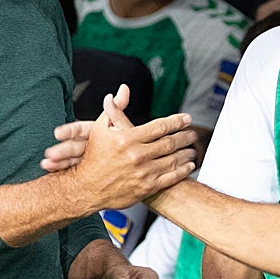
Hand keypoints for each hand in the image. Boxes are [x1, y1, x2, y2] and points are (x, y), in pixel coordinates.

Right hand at [40, 85, 131, 172]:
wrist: (130, 169)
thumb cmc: (127, 145)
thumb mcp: (122, 127)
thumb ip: (118, 111)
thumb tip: (124, 89)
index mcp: (96, 131)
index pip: (81, 129)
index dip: (70, 130)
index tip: (58, 133)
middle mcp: (90, 144)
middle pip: (73, 145)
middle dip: (61, 149)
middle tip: (50, 154)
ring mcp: (86, 159)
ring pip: (71, 159)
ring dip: (57, 161)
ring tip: (47, 165)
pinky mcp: (84, 172)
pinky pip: (73, 172)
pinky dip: (61, 171)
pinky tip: (51, 172)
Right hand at [69, 90, 197, 209]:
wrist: (87, 188)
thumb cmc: (93, 158)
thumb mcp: (99, 129)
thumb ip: (115, 109)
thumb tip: (122, 90)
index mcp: (128, 139)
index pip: (159, 126)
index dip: (176, 121)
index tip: (186, 118)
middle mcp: (137, 155)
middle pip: (169, 143)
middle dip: (185, 137)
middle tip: (192, 134)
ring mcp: (143, 172)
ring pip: (173, 160)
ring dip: (187, 153)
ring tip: (192, 149)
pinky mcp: (147, 188)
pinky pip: (171, 178)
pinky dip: (183, 171)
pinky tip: (188, 166)